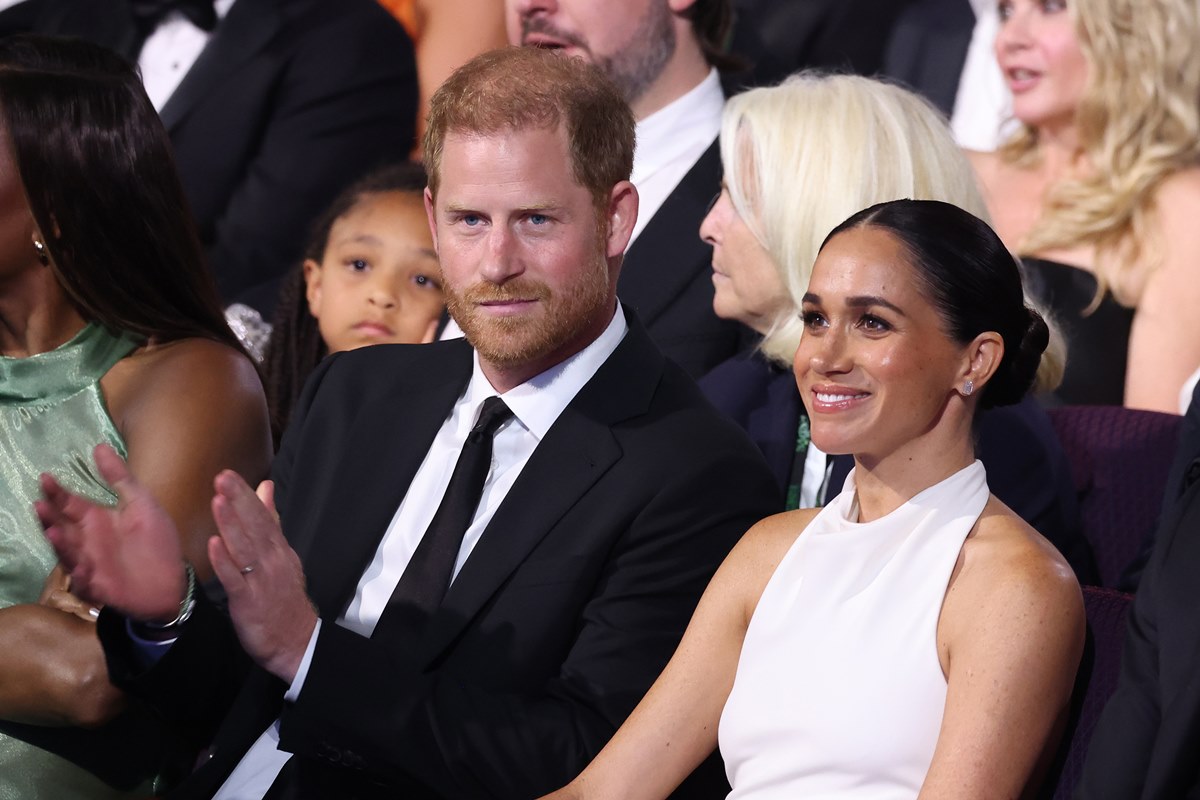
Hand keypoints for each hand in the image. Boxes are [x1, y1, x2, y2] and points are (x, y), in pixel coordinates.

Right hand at [37, 444, 186, 621]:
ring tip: (52, 531)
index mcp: (97, 520)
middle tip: (40, 504)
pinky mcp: (98, 586)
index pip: (70, 503)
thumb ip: (120, 478)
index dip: (57, 491)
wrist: (171, 581)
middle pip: (61, 527)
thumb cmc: (155, 541)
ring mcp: (90, 564)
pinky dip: (80, 575)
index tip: (46, 477)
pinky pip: (84, 581)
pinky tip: (80, 567)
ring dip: (60, 544)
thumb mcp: (141, 504)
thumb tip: (99, 446)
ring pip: (68, 553)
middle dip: (49, 517)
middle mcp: (87, 541)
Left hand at [209, 473, 316, 682]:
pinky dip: (225, 562)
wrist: (296, 641)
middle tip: (222, 478)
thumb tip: (265, 488)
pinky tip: (214, 545)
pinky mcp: (248, 601)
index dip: (245, 495)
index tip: (229, 475)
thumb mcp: (282, 555)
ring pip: (245, 548)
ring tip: (218, 501)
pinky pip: (236, 579)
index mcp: (279, 550)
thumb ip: (271, 521)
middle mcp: (272, 561)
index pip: (263, 516)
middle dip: (238, 501)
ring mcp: (261, 580)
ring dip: (231, 524)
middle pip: (255, 526)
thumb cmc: (284, 597)